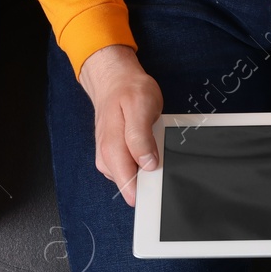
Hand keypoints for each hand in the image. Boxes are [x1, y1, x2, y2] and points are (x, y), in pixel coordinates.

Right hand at [77, 44, 162, 206]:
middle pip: (133, 186)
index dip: (148, 191)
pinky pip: (133, 168)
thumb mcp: (140, 107)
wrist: (114, 80)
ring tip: (154, 146)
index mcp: (113, 149)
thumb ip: (140, 137)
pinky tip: (148, 147)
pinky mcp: (115, 156)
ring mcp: (110, 158)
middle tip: (161, 157)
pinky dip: (144, 162)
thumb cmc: (127, 90)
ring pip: (134, 178)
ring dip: (148, 169)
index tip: (163, 188)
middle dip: (151, 180)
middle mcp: (107, 158)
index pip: (129, 187)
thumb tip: (147, 164)